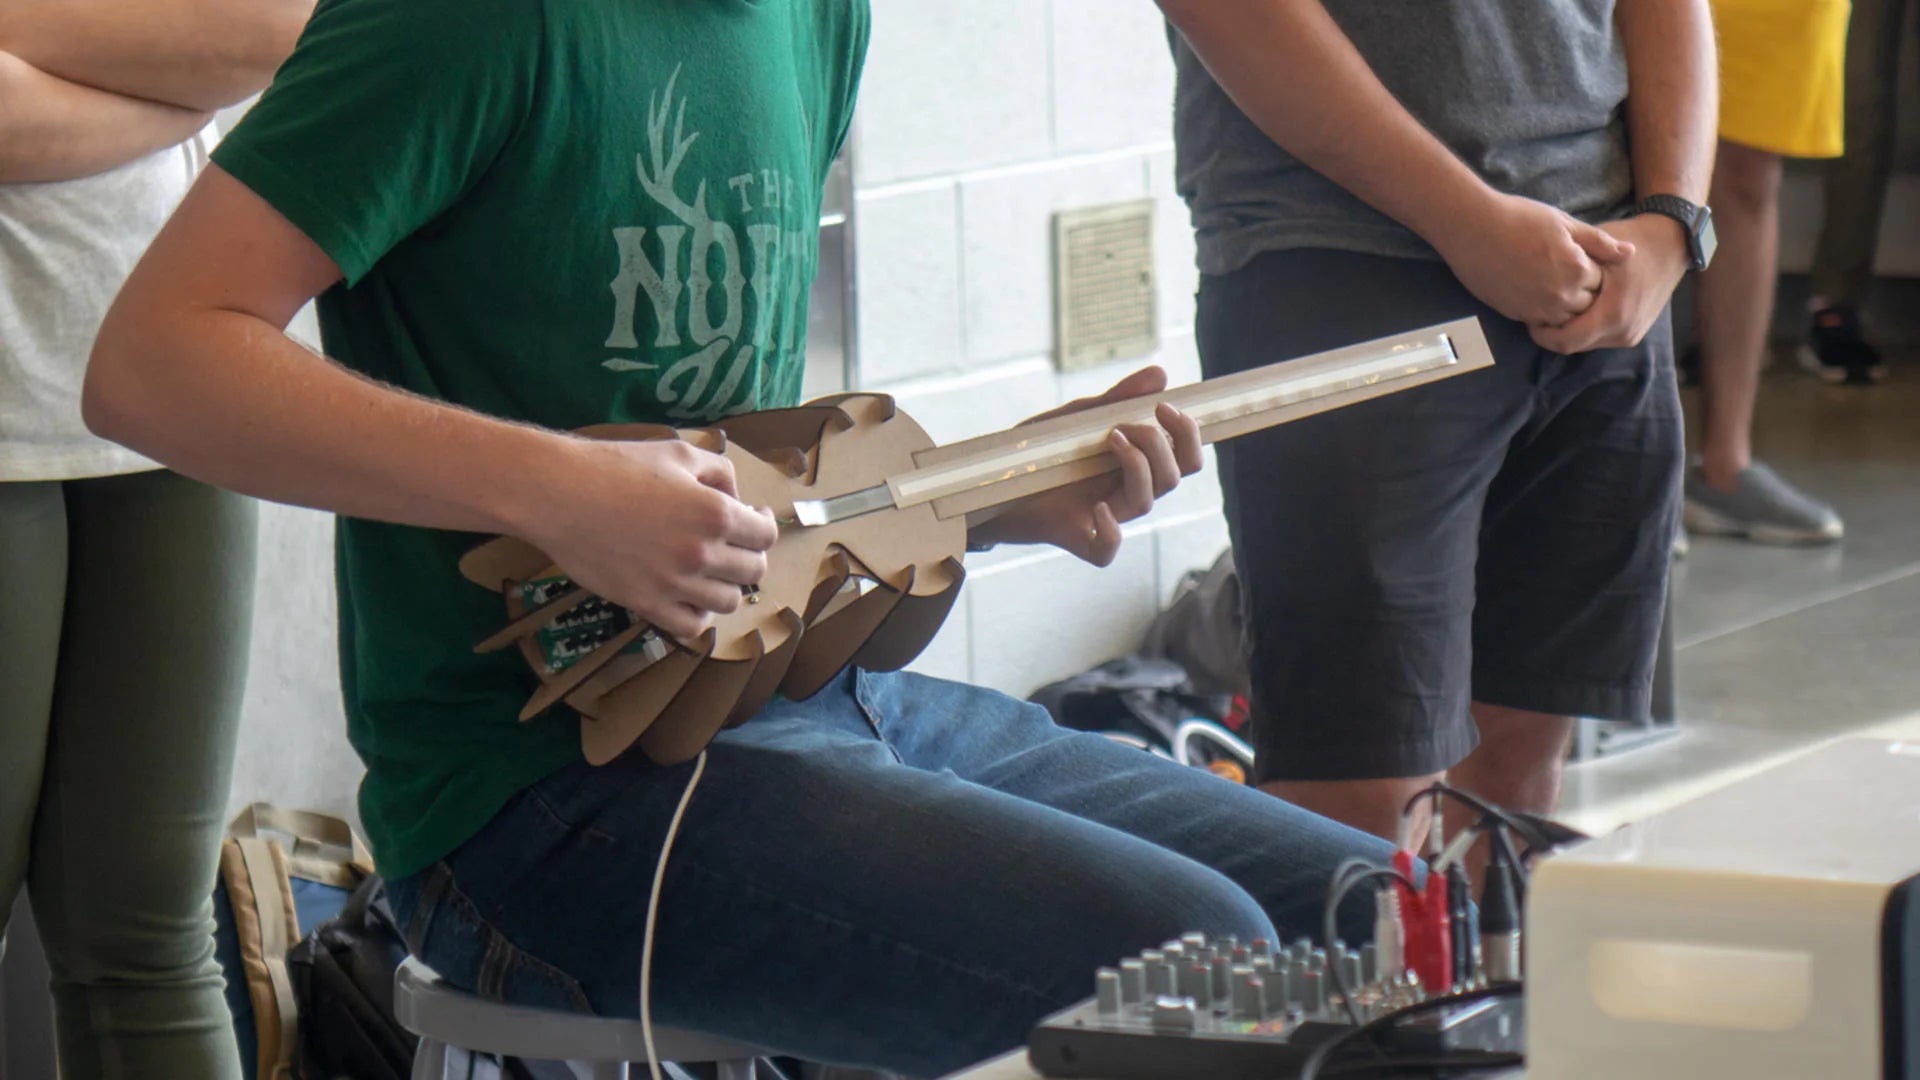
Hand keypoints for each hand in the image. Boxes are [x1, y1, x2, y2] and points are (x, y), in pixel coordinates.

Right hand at [522, 436, 778, 639]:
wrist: (558, 494)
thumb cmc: (617, 466)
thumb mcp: (678, 453)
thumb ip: (719, 472)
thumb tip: (738, 499)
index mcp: (715, 513)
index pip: (766, 536)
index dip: (764, 526)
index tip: (753, 519)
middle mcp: (702, 553)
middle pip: (753, 571)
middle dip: (749, 556)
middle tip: (733, 546)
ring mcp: (674, 583)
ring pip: (728, 602)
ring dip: (726, 586)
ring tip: (711, 573)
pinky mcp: (646, 604)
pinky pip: (691, 626)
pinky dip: (699, 616)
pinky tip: (691, 598)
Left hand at [968, 366, 1203, 566]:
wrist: (991, 479)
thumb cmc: (1039, 451)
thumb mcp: (1077, 417)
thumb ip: (1118, 399)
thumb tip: (1161, 374)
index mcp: (1134, 464)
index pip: (1184, 458)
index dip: (1188, 434)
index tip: (1165, 406)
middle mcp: (1125, 492)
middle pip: (1173, 478)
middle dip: (1160, 445)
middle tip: (1127, 424)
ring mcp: (1104, 517)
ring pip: (1146, 502)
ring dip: (1137, 466)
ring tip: (1110, 438)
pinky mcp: (1077, 538)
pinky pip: (1107, 550)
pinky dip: (1110, 530)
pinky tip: (1098, 508)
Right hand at [1432, 192, 1634, 325]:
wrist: (1473, 229)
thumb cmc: (1519, 218)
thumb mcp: (1565, 223)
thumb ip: (1599, 242)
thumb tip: (1631, 254)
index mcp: (1577, 269)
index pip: (1602, 283)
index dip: (1595, 271)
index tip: (1582, 260)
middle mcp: (1561, 294)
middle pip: (1587, 305)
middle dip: (1583, 293)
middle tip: (1566, 274)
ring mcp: (1538, 307)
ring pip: (1566, 318)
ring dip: (1564, 306)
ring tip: (1552, 285)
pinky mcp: (1517, 314)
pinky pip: (1542, 323)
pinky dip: (1544, 313)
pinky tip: (1535, 292)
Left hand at [1528, 214, 1689, 354]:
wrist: (1672, 243)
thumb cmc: (1632, 240)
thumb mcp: (1598, 249)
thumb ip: (1571, 271)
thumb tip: (1536, 286)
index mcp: (1613, 314)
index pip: (1565, 341)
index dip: (1541, 333)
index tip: (1529, 316)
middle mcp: (1624, 331)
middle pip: (1573, 345)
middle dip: (1552, 332)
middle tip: (1536, 313)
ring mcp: (1631, 334)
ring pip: (1585, 343)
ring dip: (1568, 330)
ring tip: (1554, 308)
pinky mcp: (1634, 333)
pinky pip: (1599, 337)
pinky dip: (1584, 327)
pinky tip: (1575, 309)